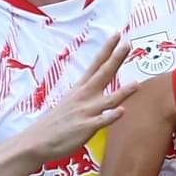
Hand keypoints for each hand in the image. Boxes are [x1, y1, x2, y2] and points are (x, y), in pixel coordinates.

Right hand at [20, 37, 138, 163]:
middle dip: (116, 59)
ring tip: (137, 84)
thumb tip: (97, 86)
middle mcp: (84, 97)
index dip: (107, 49)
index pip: (96, 64)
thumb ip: (86, 93)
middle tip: (127, 44)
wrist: (38, 140)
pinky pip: (101, 122)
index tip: (117, 35)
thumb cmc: (56, 122)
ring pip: (108, 100)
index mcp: (81, 88)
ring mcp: (86, 112)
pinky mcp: (85, 128)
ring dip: (123, 92)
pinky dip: (111, 117)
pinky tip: (122, 111)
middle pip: (103, 74)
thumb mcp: (71, 101)